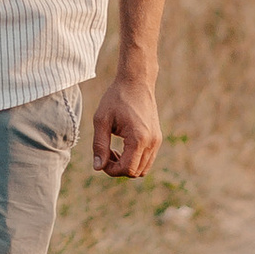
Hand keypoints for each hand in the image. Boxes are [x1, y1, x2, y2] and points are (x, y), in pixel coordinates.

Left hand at [92, 63, 160, 179]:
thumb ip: (99, 145)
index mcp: (139, 139)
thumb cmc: (116, 98)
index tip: (101, 159)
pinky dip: (134, 159)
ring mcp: (156, 141)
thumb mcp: (102, 120)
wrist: (136, 81)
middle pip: (136, 172)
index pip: (127, 169)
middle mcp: (152, 143)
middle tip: (105, 153)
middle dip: (118, 169)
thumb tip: (97, 167)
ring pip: (143, 169)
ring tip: (112, 151)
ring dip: (127, 165)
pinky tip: (122, 147)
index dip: (111, 170)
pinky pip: (147, 159)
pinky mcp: (157, 138)